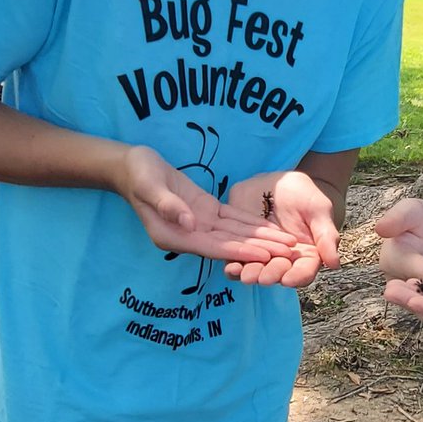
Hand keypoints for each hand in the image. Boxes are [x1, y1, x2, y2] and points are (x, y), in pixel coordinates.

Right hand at [119, 145, 296, 262]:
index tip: (265, 256)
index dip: (240, 252)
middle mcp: (190, 235)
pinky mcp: (206, 210)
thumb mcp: (149, 186)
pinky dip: (253, 224)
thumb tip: (189, 223)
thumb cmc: (138, 175)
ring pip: (236, 234)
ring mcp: (199, 224)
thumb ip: (168, 205)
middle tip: (290, 254)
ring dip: (262, 239)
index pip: (214, 247)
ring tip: (288, 244)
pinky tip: (272, 229)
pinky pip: (233, 220)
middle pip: (231, 245)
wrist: (132, 166)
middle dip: (260, 249)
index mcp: (174, 236)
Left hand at [222, 171, 339, 286]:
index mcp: (305, 256)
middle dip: (270, 275)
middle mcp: (283, 260)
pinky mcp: (242, 244)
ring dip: (249, 274)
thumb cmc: (304, 195)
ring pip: (255, 269)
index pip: (303, 272)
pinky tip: (229, 264)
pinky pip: (236, 257)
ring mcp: (261, 254)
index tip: (289, 279)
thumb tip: (335, 263)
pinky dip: (232, 263)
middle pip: (278, 274)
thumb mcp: (319, 210)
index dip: (297, 277)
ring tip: (244, 274)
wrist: (279, 182)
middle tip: (263, 277)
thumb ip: (326, 236)